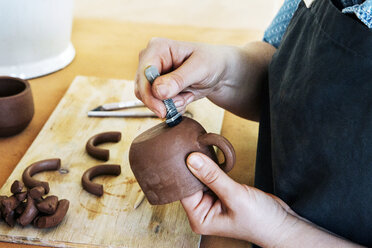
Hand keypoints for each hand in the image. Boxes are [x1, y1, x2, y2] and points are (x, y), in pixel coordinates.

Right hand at [135, 37, 243, 117]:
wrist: (219, 71)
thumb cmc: (211, 62)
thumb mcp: (200, 69)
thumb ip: (178, 79)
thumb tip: (157, 91)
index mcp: (157, 48)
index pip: (143, 75)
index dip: (150, 95)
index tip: (163, 110)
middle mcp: (150, 59)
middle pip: (142, 89)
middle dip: (163, 102)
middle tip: (184, 101)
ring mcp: (152, 74)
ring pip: (148, 99)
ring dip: (169, 105)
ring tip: (188, 96)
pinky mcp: (156, 87)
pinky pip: (156, 104)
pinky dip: (171, 107)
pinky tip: (186, 97)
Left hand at [180, 152, 296, 246]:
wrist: (282, 223)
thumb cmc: (260, 219)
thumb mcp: (235, 195)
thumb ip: (213, 176)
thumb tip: (192, 159)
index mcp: (200, 219)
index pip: (184, 191)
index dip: (185, 171)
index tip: (187, 152)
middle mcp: (203, 212)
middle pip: (190, 183)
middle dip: (194, 167)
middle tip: (195, 147)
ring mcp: (212, 203)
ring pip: (201, 178)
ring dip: (205, 166)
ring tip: (205, 151)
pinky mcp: (221, 195)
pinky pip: (212, 178)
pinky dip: (214, 169)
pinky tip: (215, 159)